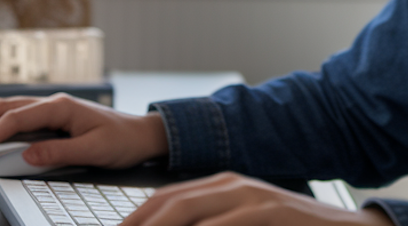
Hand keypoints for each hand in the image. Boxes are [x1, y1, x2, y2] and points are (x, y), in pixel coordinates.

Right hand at [0, 93, 167, 168]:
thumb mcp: (93, 151)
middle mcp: (54, 102)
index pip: (15, 119)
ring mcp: (54, 108)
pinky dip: (2, 125)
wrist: (142, 133)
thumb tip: (27, 155)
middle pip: (6, 108)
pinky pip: (21, 117)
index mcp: (61, 107)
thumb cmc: (122, 139)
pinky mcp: (55, 117)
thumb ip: (59, 153)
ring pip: (11, 110)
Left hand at [124, 172, 391, 225]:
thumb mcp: (247, 221)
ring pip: (191, 213)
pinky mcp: (269, 213)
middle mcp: (234, 185)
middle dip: (141, 225)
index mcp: (225, 184)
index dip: (137, 218)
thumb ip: (214, 223)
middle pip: (172, 203)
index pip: (167, 197)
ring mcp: (253, 198)